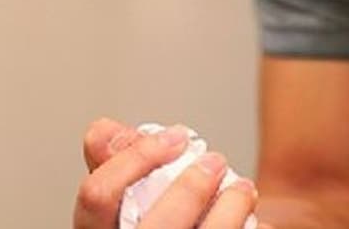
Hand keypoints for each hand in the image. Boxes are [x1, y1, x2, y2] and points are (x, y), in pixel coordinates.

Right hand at [74, 118, 261, 228]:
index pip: (97, 195)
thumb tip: (103, 130)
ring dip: (232, 205)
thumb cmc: (157, 224)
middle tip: (215, 162)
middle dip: (194, 186)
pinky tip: (251, 220)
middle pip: (158, 224)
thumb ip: (119, 165)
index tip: (175, 138)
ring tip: (242, 190)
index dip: (137, 156)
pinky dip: (251, 227)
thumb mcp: (126, 200)